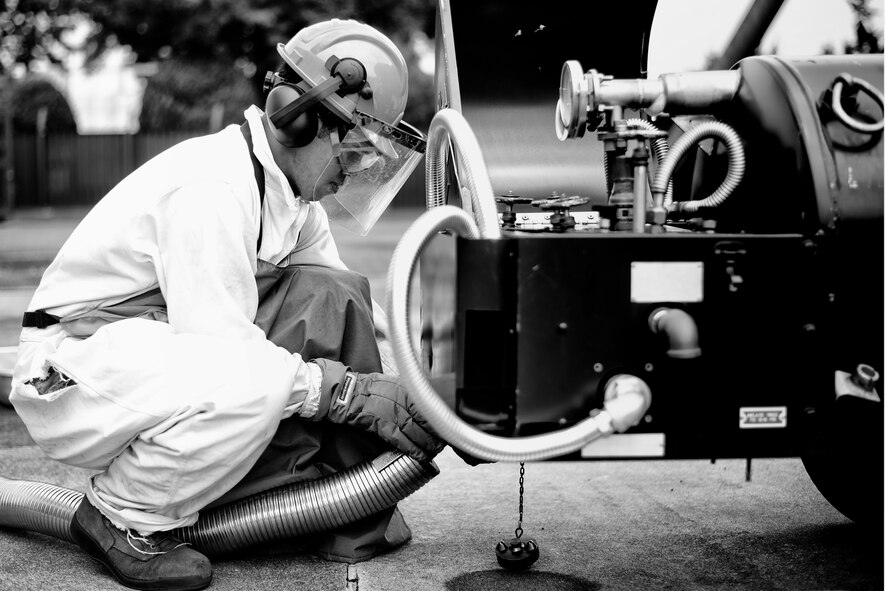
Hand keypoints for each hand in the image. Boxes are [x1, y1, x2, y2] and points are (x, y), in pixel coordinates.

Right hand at [312, 358, 444, 460]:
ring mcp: (389, 410)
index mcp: (405, 387)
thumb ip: (408, 393)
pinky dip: (411, 448)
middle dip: (435, 434)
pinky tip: (418, 455)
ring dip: (426, 444)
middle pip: (425, 418)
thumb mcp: (392, 384)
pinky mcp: (379, 422)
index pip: (429, 404)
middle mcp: (400, 397)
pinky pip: (399, 438)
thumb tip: (425, 406)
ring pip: (414, 430)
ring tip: (433, 451)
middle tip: (442, 444)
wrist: (344, 393)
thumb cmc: (367, 389)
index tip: (447, 429)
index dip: (439, 419)